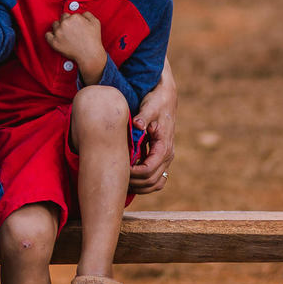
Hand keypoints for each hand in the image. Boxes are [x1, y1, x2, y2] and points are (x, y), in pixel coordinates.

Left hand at [44, 12, 106, 82]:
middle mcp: (65, 23)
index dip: (71, 20)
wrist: (90, 55)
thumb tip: (81, 14)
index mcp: (74, 17)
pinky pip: (47, 35)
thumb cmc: (93, 40)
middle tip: (70, 31)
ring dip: (58, 28)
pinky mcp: (54, 42)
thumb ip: (87, 14)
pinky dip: (50, 36)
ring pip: (54, 25)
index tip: (74, 26)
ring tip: (65, 35)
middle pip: (61, 19)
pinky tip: (55, 37)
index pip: (68, 15)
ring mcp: (59, 32)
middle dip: (65, 23)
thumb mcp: (95, 22)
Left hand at [129, 64, 176, 193]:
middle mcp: (167, 155)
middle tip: (115, 176)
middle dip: (133, 182)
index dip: (131, 173)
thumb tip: (137, 124)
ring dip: (139, 186)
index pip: (148, 170)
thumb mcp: (150, 107)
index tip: (117, 167)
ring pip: (155, 183)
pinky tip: (128, 176)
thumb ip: (143, 117)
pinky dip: (143, 182)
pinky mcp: (160, 157)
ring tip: (122, 181)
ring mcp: (165, 158)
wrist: (166, 97)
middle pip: (151, 181)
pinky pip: (155, 178)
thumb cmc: (156, 101)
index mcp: (164, 146)